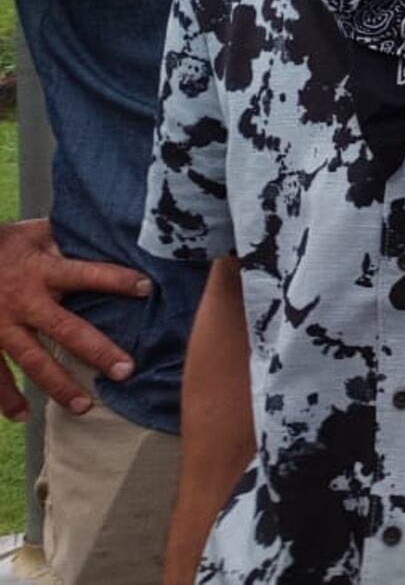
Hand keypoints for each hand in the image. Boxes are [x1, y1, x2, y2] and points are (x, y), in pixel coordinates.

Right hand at [0, 218, 151, 420]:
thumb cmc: (1, 245)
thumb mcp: (32, 233)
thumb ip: (65, 239)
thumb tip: (108, 234)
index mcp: (42, 271)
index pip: (86, 274)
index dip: (116, 279)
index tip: (147, 288)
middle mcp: (24, 301)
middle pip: (65, 330)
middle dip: (97, 351)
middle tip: (126, 371)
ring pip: (32, 360)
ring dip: (58, 385)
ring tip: (84, 407)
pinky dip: (5, 397)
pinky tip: (22, 415)